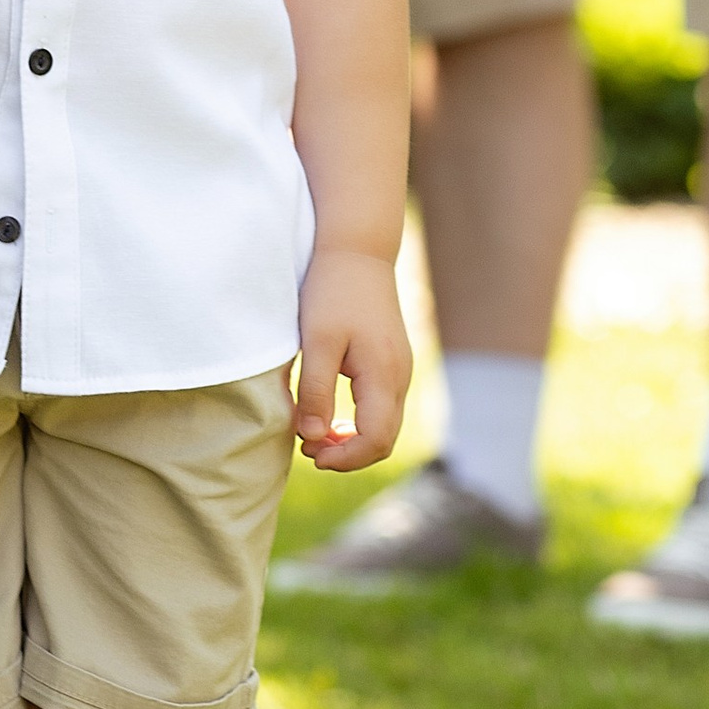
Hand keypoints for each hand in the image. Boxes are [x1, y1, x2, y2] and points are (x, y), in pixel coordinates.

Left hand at [292, 245, 411, 471]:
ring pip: (385, 425)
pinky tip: (331, 417)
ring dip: (352, 439)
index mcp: (384, 374)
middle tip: (307, 449)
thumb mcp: (317, 340)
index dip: (345, 458)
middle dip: (347, 454)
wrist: (358, 250)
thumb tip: (313, 437)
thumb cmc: (333, 291)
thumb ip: (316, 390)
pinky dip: (359, 422)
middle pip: (384, 439)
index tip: (310, 453)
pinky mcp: (393, 363)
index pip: (376, 440)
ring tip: (314, 435)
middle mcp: (400, 377)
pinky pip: (383, 408)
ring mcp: (401, 370)